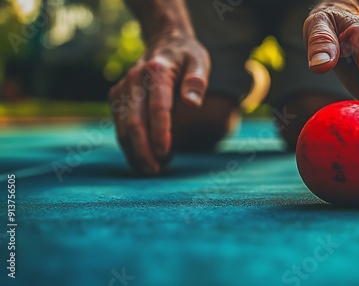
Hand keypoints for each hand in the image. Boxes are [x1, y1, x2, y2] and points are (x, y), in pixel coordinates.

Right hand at [108, 33, 209, 173]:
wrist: (164, 41)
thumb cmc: (186, 56)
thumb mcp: (199, 61)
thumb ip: (197, 81)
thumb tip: (192, 103)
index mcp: (157, 71)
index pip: (158, 107)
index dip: (160, 133)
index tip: (166, 153)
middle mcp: (134, 79)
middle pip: (134, 122)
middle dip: (143, 150)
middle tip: (155, 171)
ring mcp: (122, 88)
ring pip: (122, 127)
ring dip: (134, 152)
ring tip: (150, 169)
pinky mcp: (116, 96)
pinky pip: (118, 125)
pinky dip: (128, 144)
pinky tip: (142, 157)